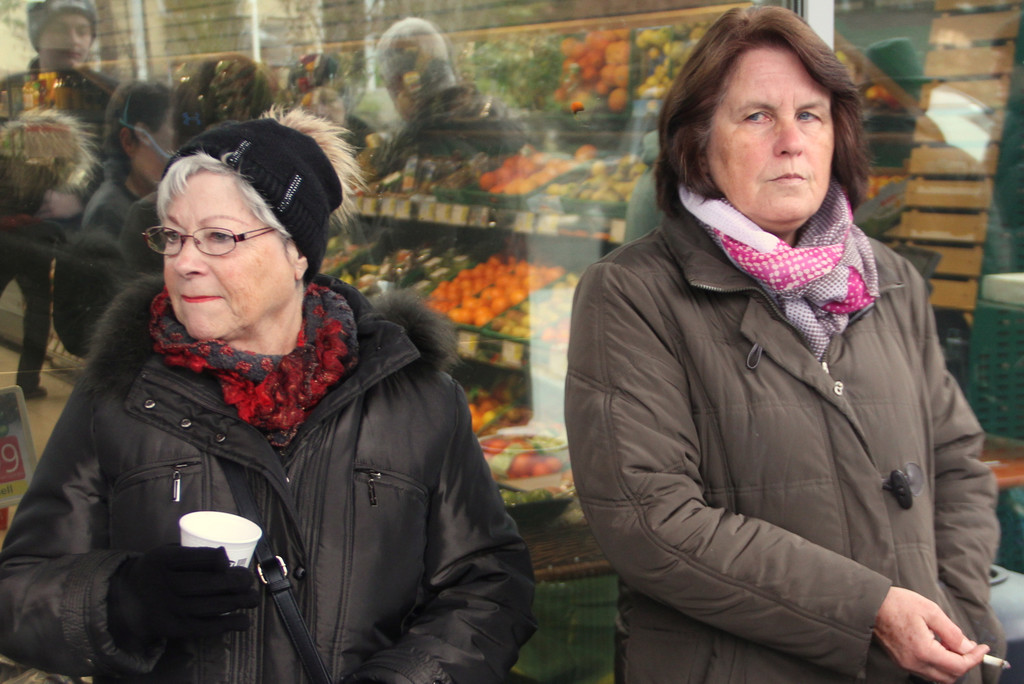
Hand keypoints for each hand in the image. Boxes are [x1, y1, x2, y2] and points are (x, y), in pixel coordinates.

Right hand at [108, 544, 259, 647]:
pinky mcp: (172, 629)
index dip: (219, 559)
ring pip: (210, 606)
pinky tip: (243, 621)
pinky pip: (204, 627)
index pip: (197, 557)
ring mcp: (167, 609)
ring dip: (238, 603)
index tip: (230, 561)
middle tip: (249, 580)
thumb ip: (194, 555)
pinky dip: (227, 624)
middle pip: (207, 583)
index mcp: (161, 560)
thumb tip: (225, 557)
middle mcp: (162, 585)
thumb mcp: (167, 555)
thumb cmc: (157, 572)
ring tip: (253, 599)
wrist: (125, 600)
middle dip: (235, 582)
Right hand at [873, 586, 988, 682]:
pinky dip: (938, 664)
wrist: (869, 605)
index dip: (975, 657)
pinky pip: (926, 671)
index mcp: (923, 651)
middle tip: (968, 646)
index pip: (959, 665)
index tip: (983, 647)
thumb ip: (952, 632)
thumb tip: (968, 647)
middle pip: (950, 677)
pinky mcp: (901, 662)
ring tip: (952, 645)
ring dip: (951, 665)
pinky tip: (938, 646)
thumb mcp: (930, 610)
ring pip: (939, 677)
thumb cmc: (898, 603)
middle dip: (964, 663)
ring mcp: (906, 664)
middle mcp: (914, 663)